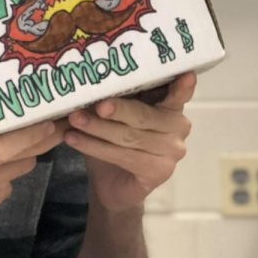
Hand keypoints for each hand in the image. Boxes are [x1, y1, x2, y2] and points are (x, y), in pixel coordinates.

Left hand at [64, 72, 195, 211]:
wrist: (111, 182)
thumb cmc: (112, 138)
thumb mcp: (112, 113)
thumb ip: (111, 96)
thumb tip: (83, 78)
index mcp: (170, 105)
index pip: (179, 93)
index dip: (181, 85)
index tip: (185, 75)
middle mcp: (178, 126)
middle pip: (143, 115)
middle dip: (115, 108)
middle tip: (93, 103)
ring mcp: (172, 151)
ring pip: (129, 136)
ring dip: (96, 127)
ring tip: (72, 120)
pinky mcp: (159, 172)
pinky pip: (123, 156)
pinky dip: (93, 146)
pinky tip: (72, 138)